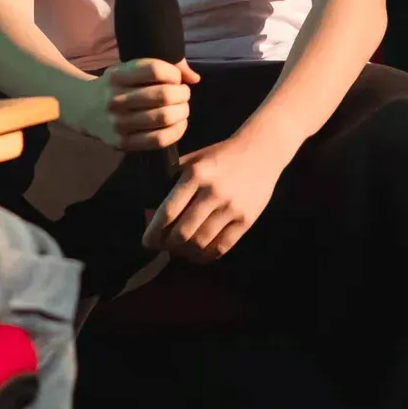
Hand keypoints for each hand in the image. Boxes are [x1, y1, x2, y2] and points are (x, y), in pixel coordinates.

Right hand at [62, 59, 200, 150]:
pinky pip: (158, 140)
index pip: (154, 70)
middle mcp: (115, 99)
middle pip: (163, 95)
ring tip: (182, 108)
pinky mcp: (122, 142)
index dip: (174, 73)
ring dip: (182, 112)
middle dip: (182, 94)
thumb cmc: (114, 86)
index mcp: (116, 76)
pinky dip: (176, 131)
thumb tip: (194, 78)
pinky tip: (179, 124)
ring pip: (163, 118)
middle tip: (183, 94)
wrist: (83, 108)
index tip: (176, 77)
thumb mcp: (127, 70)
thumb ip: (159, 68)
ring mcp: (118, 123)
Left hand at [141, 128, 296, 262]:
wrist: (261, 151)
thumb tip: (151, 211)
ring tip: (177, 252)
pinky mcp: (246, 220)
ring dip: (184, 253)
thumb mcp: (194, 159)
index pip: (168, 212)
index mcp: (195, 174)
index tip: (146, 241)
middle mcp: (212, 192)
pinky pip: (222, 247)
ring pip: (201, 243)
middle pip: (182, 232)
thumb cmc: (221, 155)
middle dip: (167, 246)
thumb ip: (172, 180)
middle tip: (161, 248)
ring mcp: (231, 208)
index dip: (153, 232)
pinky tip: (196, 256)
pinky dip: (205, 257)